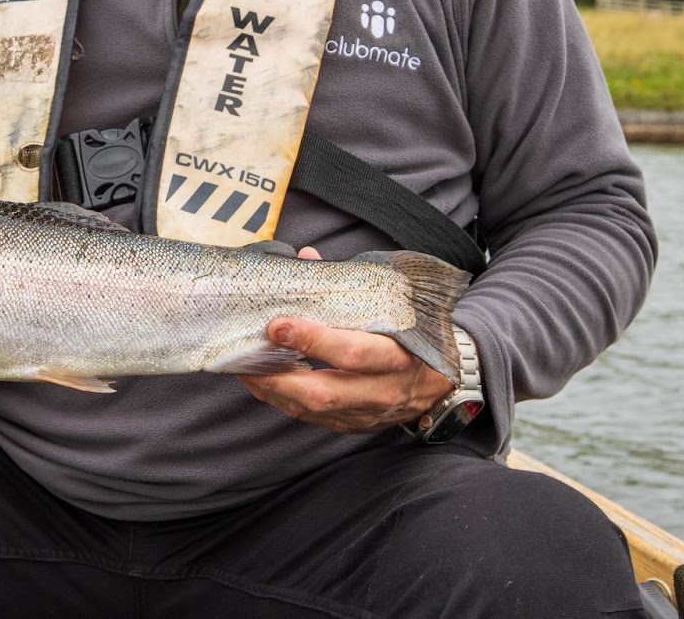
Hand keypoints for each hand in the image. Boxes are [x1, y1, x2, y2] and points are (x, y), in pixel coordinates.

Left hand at [238, 246, 452, 432]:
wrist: (440, 383)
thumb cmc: (410, 338)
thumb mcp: (391, 310)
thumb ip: (349, 286)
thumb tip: (306, 258)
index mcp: (396, 357)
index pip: (352, 352)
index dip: (313, 340)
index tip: (279, 325)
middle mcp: (382, 391)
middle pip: (325, 391)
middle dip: (280, 375)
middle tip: (248, 354)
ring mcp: (366, 413)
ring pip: (312, 409)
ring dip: (273, 390)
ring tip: (244, 367)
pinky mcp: (352, 425)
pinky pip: (310, 418)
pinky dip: (282, 400)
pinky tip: (262, 382)